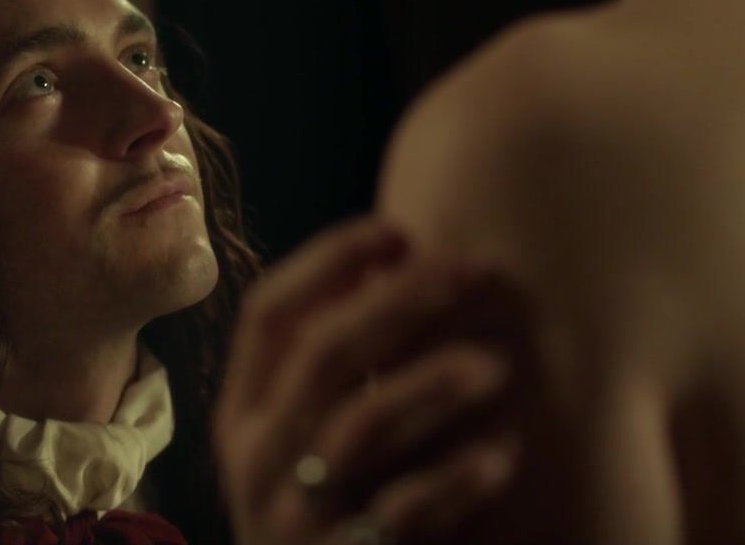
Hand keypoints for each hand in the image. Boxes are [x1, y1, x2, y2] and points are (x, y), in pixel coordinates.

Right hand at [215, 216, 519, 544]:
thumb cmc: (329, 511)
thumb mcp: (306, 439)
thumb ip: (332, 370)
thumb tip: (400, 260)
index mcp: (242, 413)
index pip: (267, 313)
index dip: (329, 261)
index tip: (398, 228)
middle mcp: (253, 458)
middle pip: (319, 352)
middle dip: (398, 300)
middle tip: (470, 267)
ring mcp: (290, 516)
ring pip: (358, 425)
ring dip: (431, 384)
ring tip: (497, 367)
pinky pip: (399, 512)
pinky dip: (454, 479)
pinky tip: (502, 455)